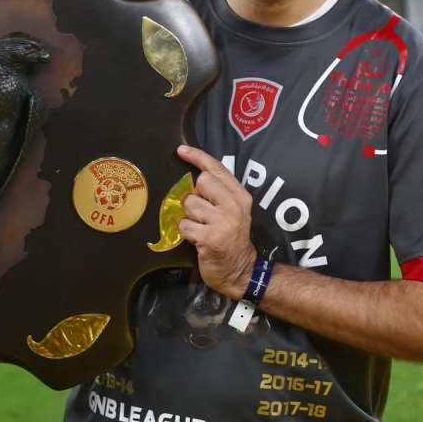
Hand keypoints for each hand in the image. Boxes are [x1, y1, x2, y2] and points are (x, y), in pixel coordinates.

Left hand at [175, 145, 256, 298]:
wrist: (241, 271)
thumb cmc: (232, 239)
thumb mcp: (233, 212)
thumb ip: (219, 194)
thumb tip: (193, 178)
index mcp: (240, 196)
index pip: (217, 168)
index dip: (197, 156)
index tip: (181, 150)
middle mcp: (234, 205)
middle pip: (201, 182)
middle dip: (195, 196)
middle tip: (202, 213)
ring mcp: (223, 222)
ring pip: (189, 204)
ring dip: (189, 216)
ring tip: (200, 227)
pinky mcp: (210, 238)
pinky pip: (184, 225)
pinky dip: (186, 232)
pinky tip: (197, 239)